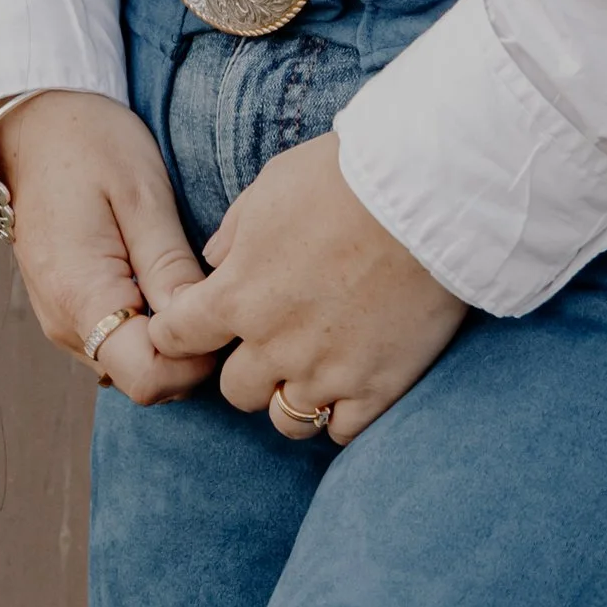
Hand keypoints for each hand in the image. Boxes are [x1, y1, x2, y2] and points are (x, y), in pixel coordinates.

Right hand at [0, 92, 215, 404]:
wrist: (30, 123)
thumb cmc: (88, 144)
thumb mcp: (141, 192)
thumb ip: (169, 266)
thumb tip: (201, 324)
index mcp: (81, 297)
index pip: (150, 380)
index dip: (197, 356)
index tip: (220, 306)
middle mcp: (65, 324)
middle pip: (147, 379)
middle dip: (192, 348)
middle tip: (217, 286)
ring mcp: (62, 321)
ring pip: (135, 363)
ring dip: (172, 336)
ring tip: (190, 275)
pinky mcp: (68, 309)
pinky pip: (119, 339)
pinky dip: (151, 324)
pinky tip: (165, 278)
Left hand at [149, 133, 467, 443]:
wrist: (429, 193)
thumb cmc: (346, 176)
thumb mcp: (271, 186)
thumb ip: (234, 233)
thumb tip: (216, 261)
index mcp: (237, 294)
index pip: (177, 337)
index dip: (179, 333)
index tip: (194, 327)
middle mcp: (274, 344)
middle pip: (234, 390)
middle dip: (248, 366)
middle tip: (275, 339)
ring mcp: (326, 373)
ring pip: (286, 418)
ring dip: (292, 394)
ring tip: (316, 366)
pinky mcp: (377, 388)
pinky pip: (341, 430)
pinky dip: (341, 412)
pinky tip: (353, 381)